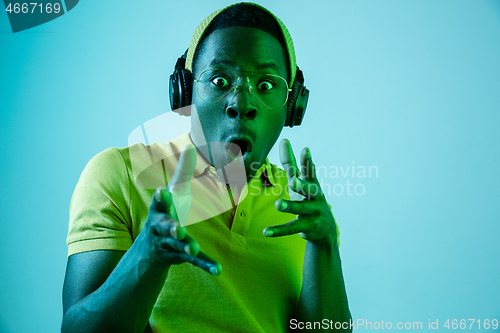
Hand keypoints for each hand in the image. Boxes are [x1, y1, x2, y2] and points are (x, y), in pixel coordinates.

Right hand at [139, 144, 221, 274]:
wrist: (150, 249)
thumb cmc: (165, 213)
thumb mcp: (172, 193)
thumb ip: (181, 172)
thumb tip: (189, 146)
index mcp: (161, 210)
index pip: (159, 203)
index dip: (161, 198)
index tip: (162, 191)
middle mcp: (162, 228)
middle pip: (165, 227)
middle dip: (170, 228)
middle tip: (177, 228)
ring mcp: (171, 244)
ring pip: (178, 246)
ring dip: (186, 246)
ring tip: (192, 248)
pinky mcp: (181, 256)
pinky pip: (194, 262)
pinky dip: (205, 264)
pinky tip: (218, 269)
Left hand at [263, 139, 336, 245]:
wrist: (325, 230)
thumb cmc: (309, 199)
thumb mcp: (301, 181)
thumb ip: (291, 163)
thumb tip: (284, 140)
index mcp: (312, 185)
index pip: (308, 171)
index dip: (307, 161)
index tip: (306, 150)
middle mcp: (315, 197)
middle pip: (309, 190)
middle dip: (301, 185)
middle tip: (293, 181)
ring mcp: (312, 212)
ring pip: (299, 209)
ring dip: (289, 206)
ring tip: (277, 204)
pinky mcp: (307, 226)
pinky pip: (291, 228)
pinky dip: (279, 230)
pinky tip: (267, 232)